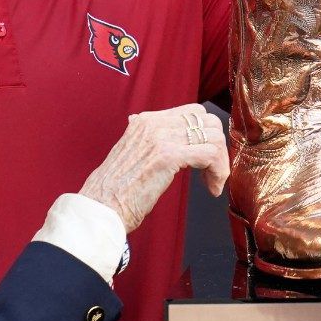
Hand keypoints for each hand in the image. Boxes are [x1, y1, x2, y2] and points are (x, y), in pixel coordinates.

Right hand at [79, 104, 228, 232]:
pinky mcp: (168, 156)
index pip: (192, 112)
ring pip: (213, 137)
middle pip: (208, 120)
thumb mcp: (129, 154)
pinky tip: (212, 188)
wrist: (100, 208)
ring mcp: (161, 137)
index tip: (205, 159)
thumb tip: (142, 125)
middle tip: (212, 172)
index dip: (206, 135)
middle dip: (218, 147)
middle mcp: (154, 123)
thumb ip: (145, 140)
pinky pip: (209, 154)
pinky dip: (218, 172)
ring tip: (213, 183)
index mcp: (145, 121)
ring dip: (220, 162)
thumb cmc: (114, 191)